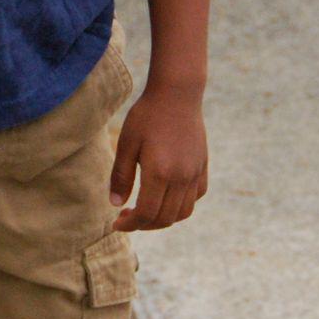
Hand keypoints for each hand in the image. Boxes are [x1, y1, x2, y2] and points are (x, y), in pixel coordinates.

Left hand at [108, 88, 208, 231]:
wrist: (177, 94)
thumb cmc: (147, 116)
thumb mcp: (127, 143)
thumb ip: (121, 176)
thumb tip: (116, 204)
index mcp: (160, 173)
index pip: (147, 214)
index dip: (130, 224)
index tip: (117, 223)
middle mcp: (181, 178)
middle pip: (165, 218)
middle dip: (144, 224)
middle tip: (127, 216)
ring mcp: (195, 172)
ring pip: (183, 212)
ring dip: (164, 219)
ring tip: (146, 210)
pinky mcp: (202, 166)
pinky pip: (196, 196)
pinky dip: (181, 205)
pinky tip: (166, 195)